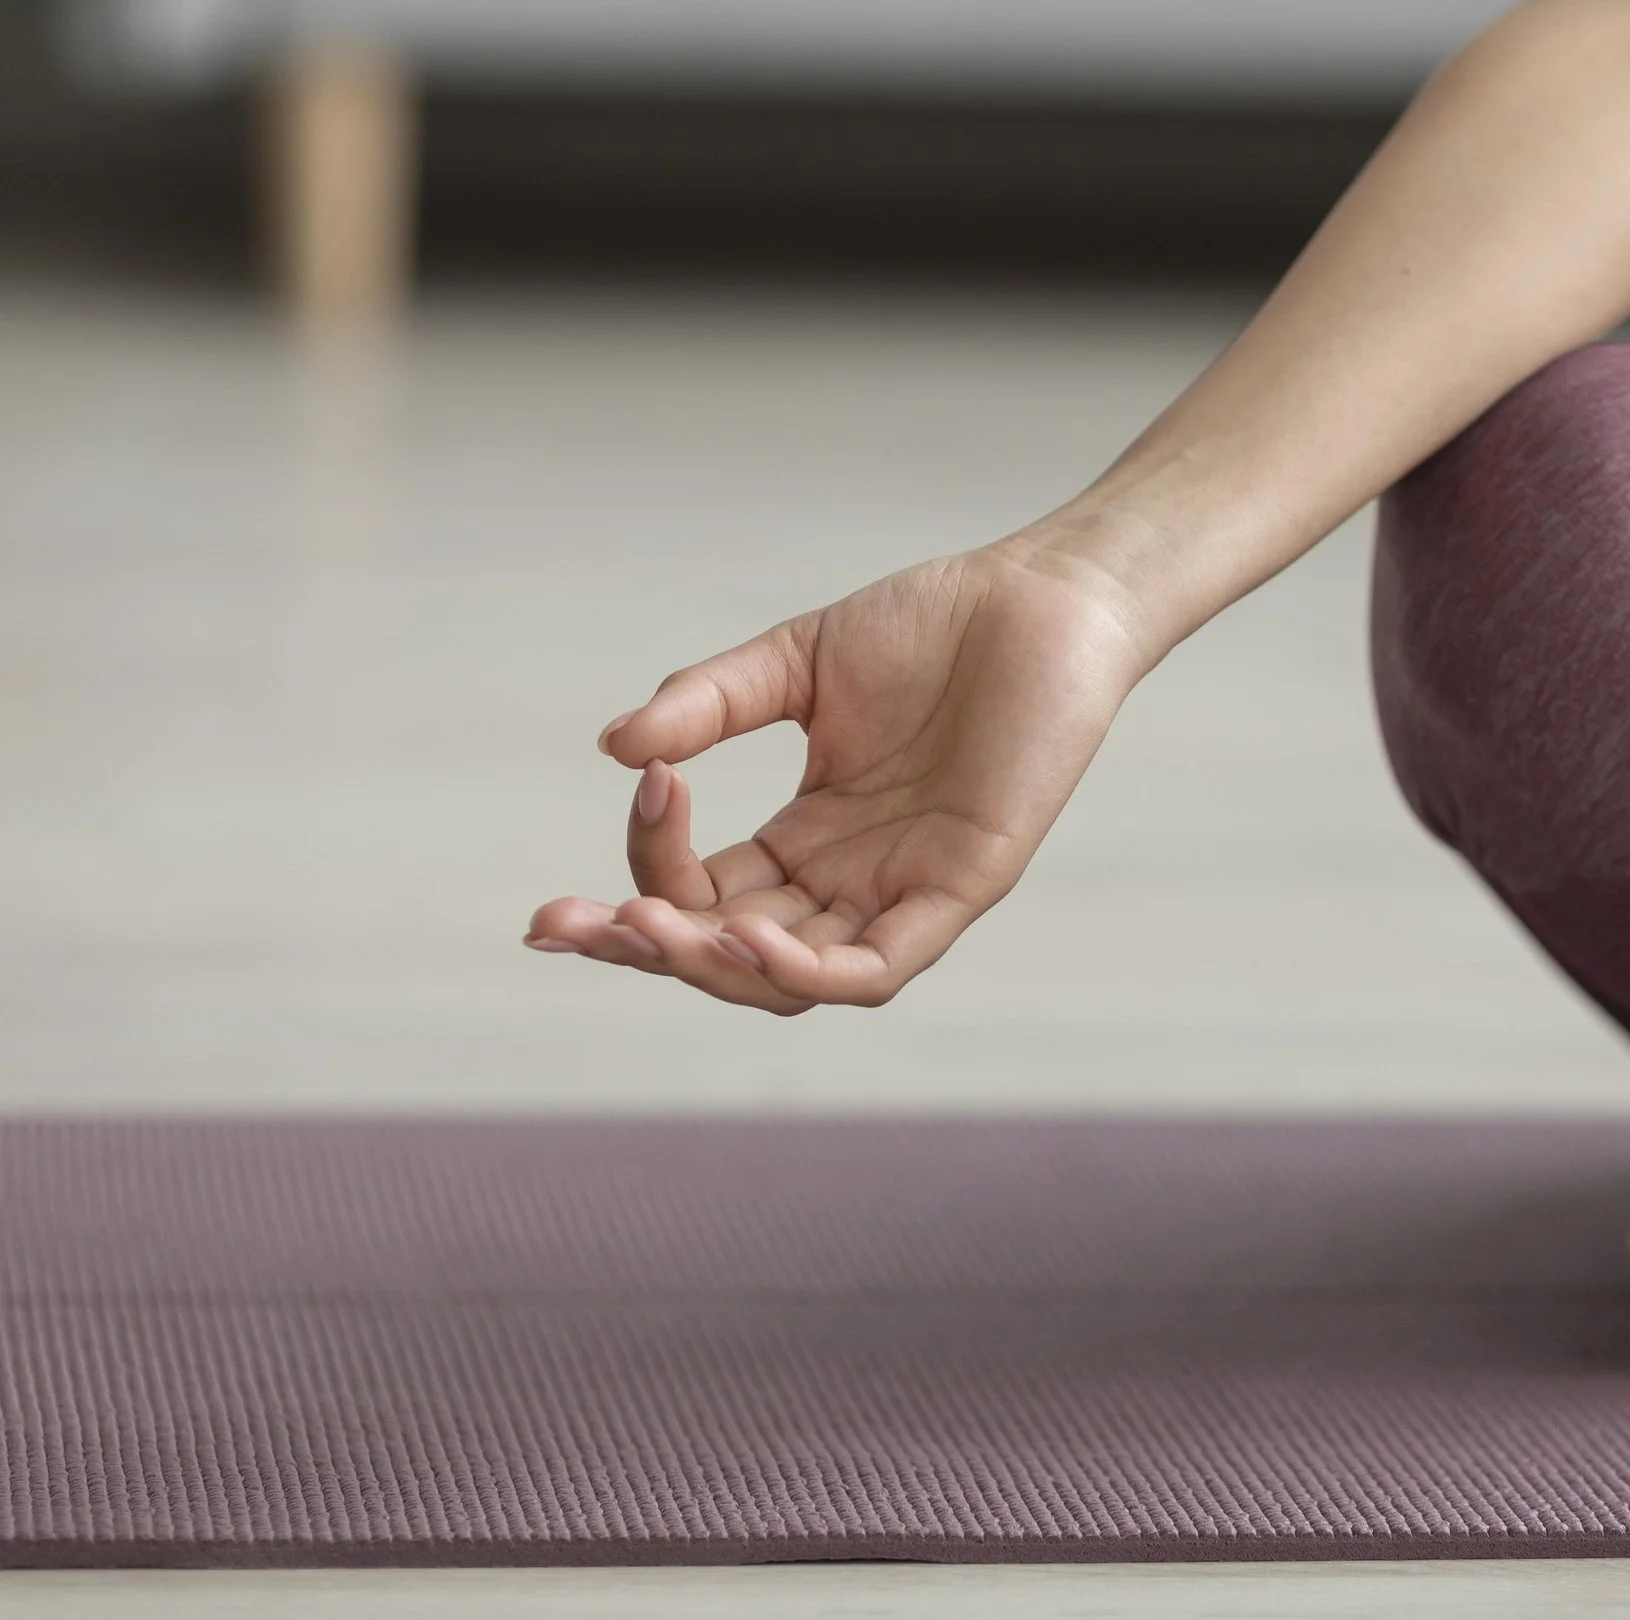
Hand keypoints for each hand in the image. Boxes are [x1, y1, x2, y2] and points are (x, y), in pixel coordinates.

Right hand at [527, 544, 1152, 1013]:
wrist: (1041, 600)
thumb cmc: (935, 628)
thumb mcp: (797, 663)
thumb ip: (707, 704)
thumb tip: (616, 749)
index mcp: (809, 839)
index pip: (704, 895)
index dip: (645, 875)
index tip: (636, 787)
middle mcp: (851, 883)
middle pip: (730, 959)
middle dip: (642, 950)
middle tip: (562, 924)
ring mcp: (905, 893)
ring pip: (792, 983)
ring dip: (710, 968)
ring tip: (647, 928)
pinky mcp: (964, 890)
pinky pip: (877, 969)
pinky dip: (808, 972)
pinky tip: (747, 938)